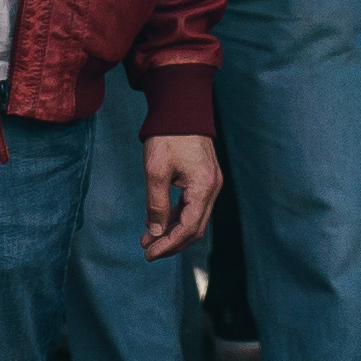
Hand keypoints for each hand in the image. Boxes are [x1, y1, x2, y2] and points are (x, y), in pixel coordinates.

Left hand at [141, 130, 220, 257]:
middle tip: (147, 251)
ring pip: (193, 218)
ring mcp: (210, 183)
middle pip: (194, 228)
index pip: (188, 228)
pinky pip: (192, 205)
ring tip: (147, 238)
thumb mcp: (156, 171)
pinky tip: (156, 220)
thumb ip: (156, 204)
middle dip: (171, 242)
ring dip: (171, 230)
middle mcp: (212, 188)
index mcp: (204, 187)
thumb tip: (156, 232)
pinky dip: (175, 216)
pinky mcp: (204, 178)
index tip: (149, 254)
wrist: (180, 106)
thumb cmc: (167, 136)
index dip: (168, 245)